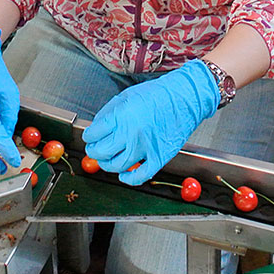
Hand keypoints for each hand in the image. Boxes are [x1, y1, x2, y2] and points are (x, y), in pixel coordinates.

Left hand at [83, 60, 218, 185]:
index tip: (90, 136)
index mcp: (122, 115)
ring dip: (107, 165)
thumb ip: (109, 113)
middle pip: (103, 151)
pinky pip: (141, 175)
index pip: (95, 133)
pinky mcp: (159, 157)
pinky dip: (129, 179)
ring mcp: (146, 147)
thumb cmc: (157, 95)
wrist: (184, 98)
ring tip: (106, 160)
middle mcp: (132, 132)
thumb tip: (96, 128)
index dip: (89, 136)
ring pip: (118, 165)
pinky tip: (124, 174)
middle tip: (94, 149)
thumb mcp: (126, 96)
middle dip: (94, 152)